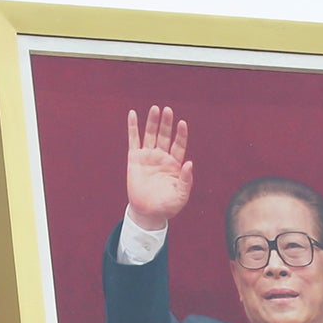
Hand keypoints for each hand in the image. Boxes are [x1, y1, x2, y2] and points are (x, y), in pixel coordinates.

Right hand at [126, 106, 193, 231]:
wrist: (147, 213)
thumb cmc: (167, 206)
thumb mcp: (180, 196)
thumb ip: (186, 180)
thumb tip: (189, 163)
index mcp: (174, 164)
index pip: (179, 145)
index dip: (181, 134)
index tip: (182, 123)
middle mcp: (162, 157)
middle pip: (165, 136)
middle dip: (166, 123)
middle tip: (168, 110)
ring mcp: (148, 156)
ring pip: (150, 134)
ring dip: (152, 122)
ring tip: (155, 108)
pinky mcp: (134, 159)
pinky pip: (133, 139)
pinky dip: (132, 126)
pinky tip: (132, 114)